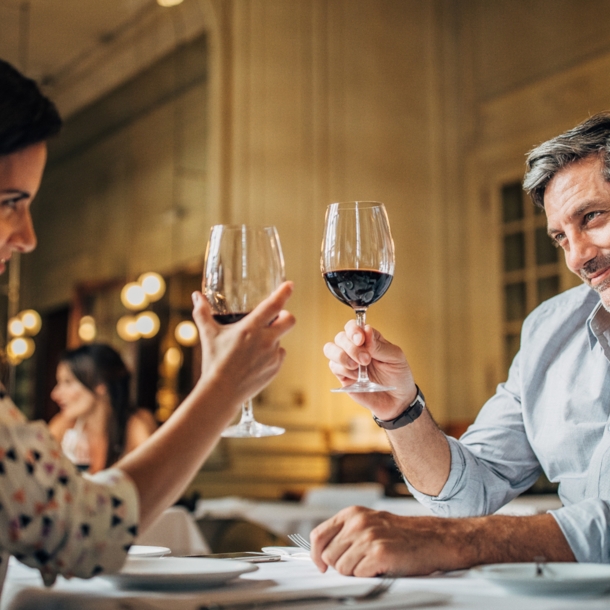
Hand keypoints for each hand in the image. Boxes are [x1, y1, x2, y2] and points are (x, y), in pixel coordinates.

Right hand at [192, 281, 295, 410]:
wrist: (222, 392)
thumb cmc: (214, 362)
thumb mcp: (208, 335)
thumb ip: (203, 313)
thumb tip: (196, 296)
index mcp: (251, 328)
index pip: (274, 305)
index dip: (284, 292)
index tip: (290, 285)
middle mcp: (266, 340)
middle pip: (290, 320)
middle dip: (285, 315)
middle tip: (276, 317)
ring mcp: (273, 355)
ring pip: (281, 339)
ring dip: (273, 338)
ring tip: (254, 346)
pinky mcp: (275, 368)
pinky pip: (279, 355)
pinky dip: (271, 354)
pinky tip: (256, 360)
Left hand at [310, 506, 459, 576]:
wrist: (433, 539)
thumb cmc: (401, 535)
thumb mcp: (369, 523)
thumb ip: (346, 533)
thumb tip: (322, 553)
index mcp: (352, 514)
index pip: (318, 535)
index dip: (316, 555)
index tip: (321, 565)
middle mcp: (358, 522)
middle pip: (329, 557)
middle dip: (341, 565)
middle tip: (361, 563)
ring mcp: (368, 537)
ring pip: (342, 568)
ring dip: (356, 572)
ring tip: (373, 563)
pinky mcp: (379, 553)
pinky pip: (358, 575)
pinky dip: (368, 576)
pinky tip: (381, 567)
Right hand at [323, 320, 414, 419]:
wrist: (397, 400)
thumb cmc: (398, 375)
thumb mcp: (395, 357)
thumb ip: (379, 345)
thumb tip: (366, 329)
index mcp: (368, 339)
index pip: (353, 326)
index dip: (353, 330)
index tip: (361, 339)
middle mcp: (355, 348)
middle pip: (340, 337)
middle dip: (351, 347)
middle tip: (366, 359)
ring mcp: (347, 361)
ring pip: (330, 349)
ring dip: (342, 356)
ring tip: (357, 366)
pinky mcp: (343, 376)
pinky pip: (334, 366)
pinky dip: (344, 370)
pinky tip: (357, 376)